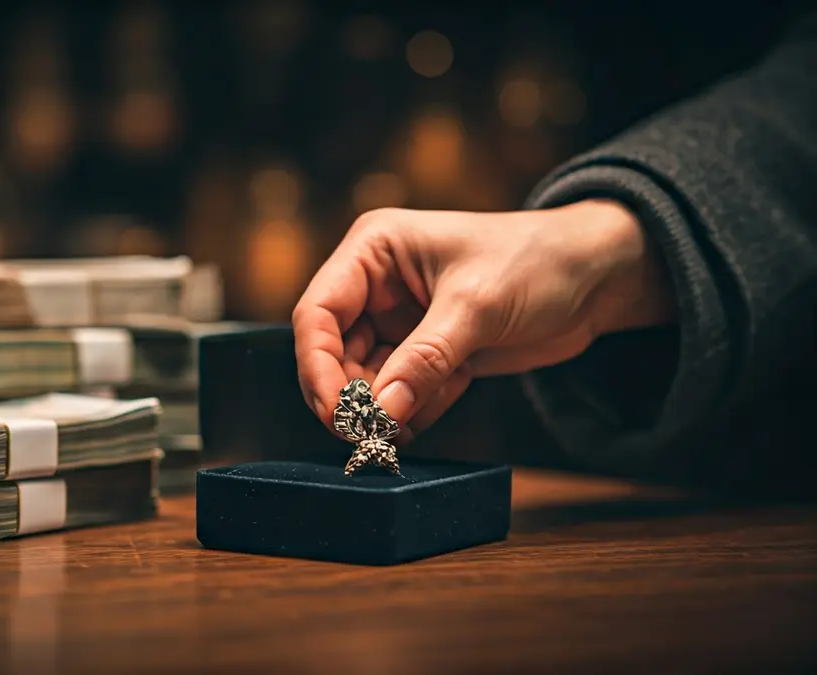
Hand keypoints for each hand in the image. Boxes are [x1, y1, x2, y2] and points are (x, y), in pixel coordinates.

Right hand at [291, 199, 675, 440]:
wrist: (598, 276)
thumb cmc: (538, 261)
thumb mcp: (477, 306)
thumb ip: (425, 360)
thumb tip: (380, 411)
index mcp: (373, 251)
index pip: (318, 313)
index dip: (317, 365)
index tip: (335, 412)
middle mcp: (376, 286)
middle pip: (333, 353)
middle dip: (351, 397)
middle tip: (368, 435)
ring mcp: (399, 322)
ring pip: (365, 381)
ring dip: (386, 410)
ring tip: (415, 420)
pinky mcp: (425, 353)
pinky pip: (400, 395)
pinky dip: (415, 411)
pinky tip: (446, 400)